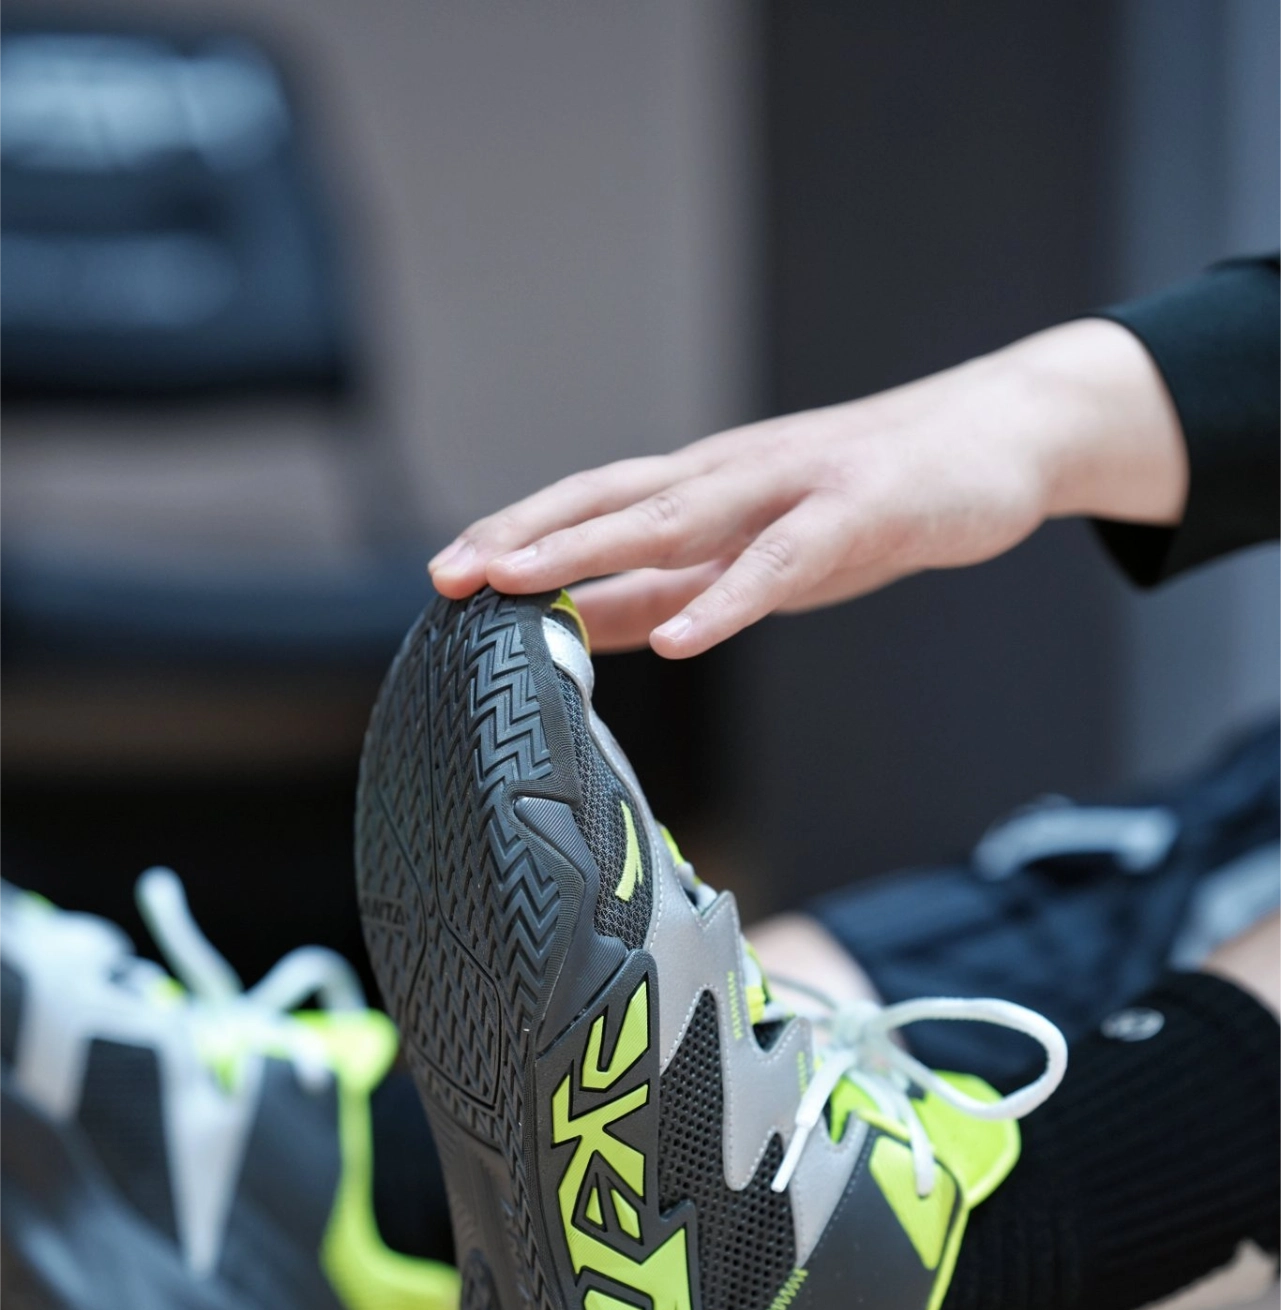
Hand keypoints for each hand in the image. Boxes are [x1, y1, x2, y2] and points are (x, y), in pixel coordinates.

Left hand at [428, 319, 1187, 658]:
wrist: (1000, 438)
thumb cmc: (871, 501)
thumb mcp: (755, 554)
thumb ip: (672, 586)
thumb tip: (584, 624)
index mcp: (702, 487)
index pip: (589, 505)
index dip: (517, 537)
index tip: (444, 578)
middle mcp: (730, 475)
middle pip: (608, 501)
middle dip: (524, 538)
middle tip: (447, 575)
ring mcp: (791, 488)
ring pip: (675, 518)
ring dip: (590, 549)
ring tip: (519, 586)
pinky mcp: (857, 514)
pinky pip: (781, 564)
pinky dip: (726, 599)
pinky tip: (683, 638)